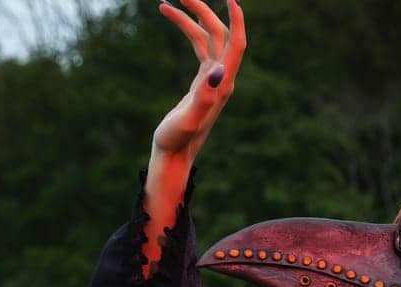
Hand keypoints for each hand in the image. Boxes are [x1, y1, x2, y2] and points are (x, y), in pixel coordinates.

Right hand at [152, 0, 244, 157]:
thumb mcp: (190, 119)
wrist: (173, 156)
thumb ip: (204, 96)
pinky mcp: (201, 81)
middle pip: (219, 35)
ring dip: (189, 18)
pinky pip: (198, 47)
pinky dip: (186, 30)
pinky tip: (170, 18)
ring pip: (206, 38)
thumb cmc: (177, 141)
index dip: (236, 20)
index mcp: (223, 85)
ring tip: (164, 4)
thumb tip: (218, 70)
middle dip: (202, 12)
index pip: (236, 44)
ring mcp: (212, 79)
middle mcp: (222, 80)